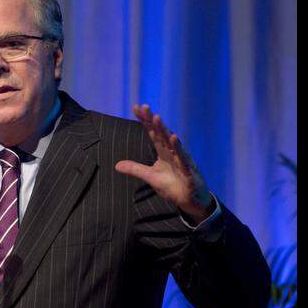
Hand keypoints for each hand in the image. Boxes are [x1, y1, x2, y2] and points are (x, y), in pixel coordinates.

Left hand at [115, 104, 213, 223]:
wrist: (190, 200)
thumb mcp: (150, 177)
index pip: (153, 133)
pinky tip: (173, 138)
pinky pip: (182, 158)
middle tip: (144, 107)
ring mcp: (181, 160)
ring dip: (164, 130)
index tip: (136, 107)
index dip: (145, 121)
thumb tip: (117, 165)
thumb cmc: (173, 186)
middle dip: (152, 120)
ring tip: (156, 117)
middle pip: (161, 133)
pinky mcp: (188, 170)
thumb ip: (135, 169)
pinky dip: (178, 148)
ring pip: (171, 142)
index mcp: (164, 152)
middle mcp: (172, 152)